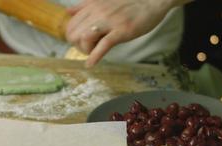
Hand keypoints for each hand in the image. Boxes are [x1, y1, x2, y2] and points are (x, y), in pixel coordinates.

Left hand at [66, 0, 189, 67]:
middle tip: (89, 48)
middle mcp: (98, 12)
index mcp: (92, 6)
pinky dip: (94, 57)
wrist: (152, 2)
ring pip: (85, 39)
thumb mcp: (103, 1)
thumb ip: (84, 5)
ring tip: (93, 53)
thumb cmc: (128, 5)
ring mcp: (109, 21)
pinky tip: (90, 64)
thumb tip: (68, 11)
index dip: (73, 38)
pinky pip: (103, 46)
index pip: (70, 26)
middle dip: (78, 45)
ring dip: (86, 50)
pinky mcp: (121, 31)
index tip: (82, 43)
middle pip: (74, 34)